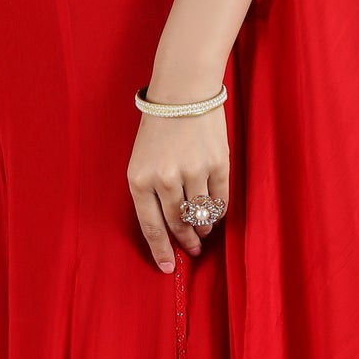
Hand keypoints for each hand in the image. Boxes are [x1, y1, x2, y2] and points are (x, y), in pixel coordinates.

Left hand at [128, 101, 229, 271]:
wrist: (183, 91)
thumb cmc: (158, 127)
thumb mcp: (141, 160)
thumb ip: (150, 193)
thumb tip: (168, 230)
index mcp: (139, 179)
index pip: (151, 227)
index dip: (162, 251)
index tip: (169, 267)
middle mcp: (165, 179)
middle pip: (178, 224)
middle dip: (186, 242)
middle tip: (192, 250)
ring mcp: (192, 172)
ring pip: (200, 215)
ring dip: (203, 228)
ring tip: (203, 231)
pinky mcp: (217, 164)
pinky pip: (220, 200)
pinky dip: (217, 211)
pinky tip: (214, 213)